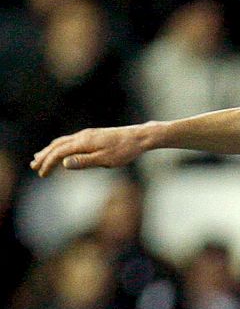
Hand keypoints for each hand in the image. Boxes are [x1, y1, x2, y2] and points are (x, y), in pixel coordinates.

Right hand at [31, 123, 154, 177]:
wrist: (138, 137)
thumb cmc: (124, 151)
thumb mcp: (106, 160)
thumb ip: (84, 161)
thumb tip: (64, 163)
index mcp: (83, 142)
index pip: (59, 152)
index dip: (48, 163)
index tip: (42, 173)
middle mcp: (81, 136)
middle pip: (57, 145)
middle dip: (44, 156)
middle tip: (33, 166)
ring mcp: (86, 135)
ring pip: (62, 142)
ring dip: (49, 150)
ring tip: (39, 157)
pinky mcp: (91, 136)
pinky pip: (70, 141)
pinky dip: (60, 147)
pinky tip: (60, 151)